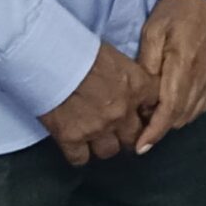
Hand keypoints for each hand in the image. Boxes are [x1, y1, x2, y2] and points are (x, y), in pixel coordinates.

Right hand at [41, 40, 156, 165]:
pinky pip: (81, 158)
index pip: (156, 106)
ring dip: (103, 145)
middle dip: (126, 134)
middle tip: (116, 129)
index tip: (139, 112)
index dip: (147, 111)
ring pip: (110, 151)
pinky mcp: (72, 138)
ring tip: (94, 136)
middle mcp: (122, 112)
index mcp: (137, 86)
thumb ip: (125, 75)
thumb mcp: (114, 55)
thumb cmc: (79, 47)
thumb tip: (123, 83)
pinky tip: (74, 144)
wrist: (49, 56)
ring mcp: (98, 128)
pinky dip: (78, 154)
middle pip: (135, 136)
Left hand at [137, 0, 205, 153]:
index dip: (154, 132)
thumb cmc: (179, 7)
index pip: (169, 110)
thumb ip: (147, 64)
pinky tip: (177, 103)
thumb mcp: (153, 30)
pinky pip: (205, 103)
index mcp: (183, 65)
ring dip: (175, 119)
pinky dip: (189, 110)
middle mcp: (203, 76)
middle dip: (161, 127)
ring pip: (193, 113)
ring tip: (156, 114)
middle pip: (181, 116)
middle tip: (140, 126)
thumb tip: (141, 94)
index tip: (141, 146)